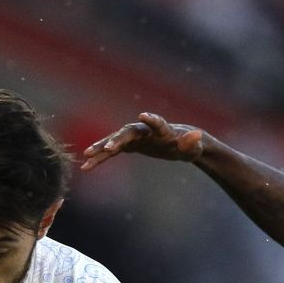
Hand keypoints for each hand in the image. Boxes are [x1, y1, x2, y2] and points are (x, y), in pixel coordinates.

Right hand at [81, 112, 206, 171]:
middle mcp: (144, 130)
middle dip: (116, 140)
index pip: (156, 123)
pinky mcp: (128, 145)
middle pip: (127, 133)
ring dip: (100, 149)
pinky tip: (87, 167)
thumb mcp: (193, 148)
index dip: (151, 119)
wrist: (179, 144)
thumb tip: (196, 135)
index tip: (143, 115)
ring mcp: (134, 137)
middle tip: (106, 149)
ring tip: (86, 158)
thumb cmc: (189, 146)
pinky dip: (100, 158)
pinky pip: (111, 152)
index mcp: (161, 130)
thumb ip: (192, 142)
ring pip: (114, 141)